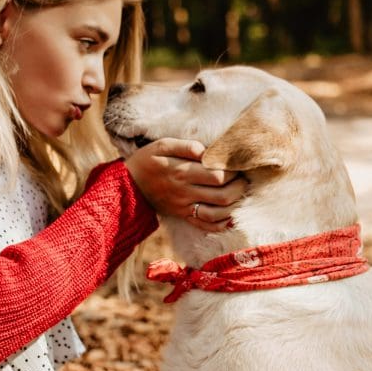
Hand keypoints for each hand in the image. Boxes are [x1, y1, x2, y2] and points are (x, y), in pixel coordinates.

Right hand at [125, 138, 245, 231]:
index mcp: (181, 171)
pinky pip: (205, 225)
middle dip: (239, 187)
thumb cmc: (148, 160)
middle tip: (243, 178)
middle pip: (222, 195)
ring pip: (217, 213)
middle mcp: (185, 191)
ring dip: (234, 205)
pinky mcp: (183, 215)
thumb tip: (205, 150)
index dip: (233, 170)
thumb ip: (185, 145)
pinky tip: (230, 215)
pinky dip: (221, 224)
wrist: (128, 185)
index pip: (217, 174)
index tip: (237, 163)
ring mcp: (184, 206)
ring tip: (240, 194)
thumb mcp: (161, 145)